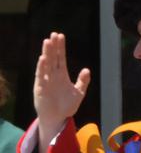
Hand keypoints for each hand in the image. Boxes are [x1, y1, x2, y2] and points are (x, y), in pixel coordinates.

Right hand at [34, 32, 90, 147]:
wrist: (58, 118)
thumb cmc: (67, 106)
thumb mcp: (79, 93)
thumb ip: (83, 81)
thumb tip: (87, 69)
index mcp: (62, 75)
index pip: (61, 58)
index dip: (61, 47)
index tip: (61, 36)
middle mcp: (53, 75)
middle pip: (53, 57)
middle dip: (53, 46)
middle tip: (54, 34)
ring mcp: (46, 80)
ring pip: (46, 63)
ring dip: (47, 53)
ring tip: (47, 41)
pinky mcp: (40, 87)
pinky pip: (41, 75)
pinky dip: (42, 67)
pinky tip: (43, 58)